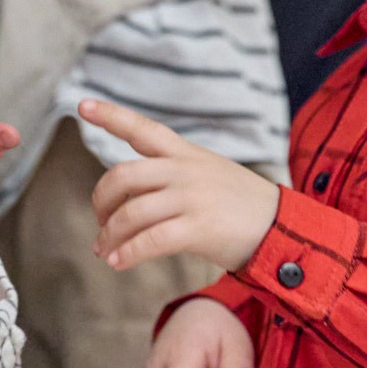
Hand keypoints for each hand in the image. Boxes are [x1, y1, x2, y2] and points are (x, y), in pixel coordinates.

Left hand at [80, 99, 280, 271]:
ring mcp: (192, 198)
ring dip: (110, 235)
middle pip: (122, 176)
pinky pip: (150, 241)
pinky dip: (128, 253)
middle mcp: (185, 170)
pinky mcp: (199, 228)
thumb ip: (169, 177)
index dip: (111, 116)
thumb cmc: (239, 205)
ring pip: (131, 213)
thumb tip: (124, 203)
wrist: (283, 227)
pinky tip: (118, 262)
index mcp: (185, 153)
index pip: (143, 128)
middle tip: (100, 222)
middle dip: (101, 200)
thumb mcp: (207, 174)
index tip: (82, 105)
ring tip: (104, 251)